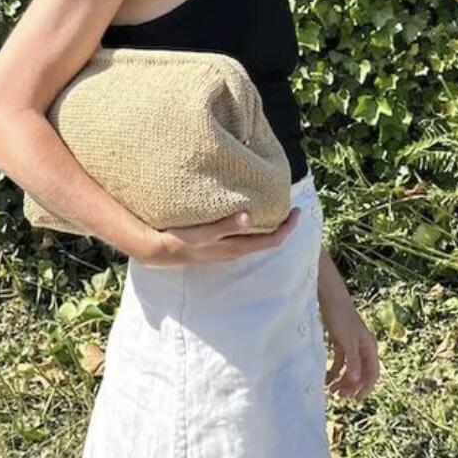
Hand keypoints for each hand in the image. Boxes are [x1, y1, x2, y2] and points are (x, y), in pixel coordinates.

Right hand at [133, 206, 300, 266]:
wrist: (159, 251)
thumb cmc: (181, 241)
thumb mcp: (203, 233)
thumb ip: (226, 225)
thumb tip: (250, 216)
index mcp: (236, 247)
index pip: (272, 240)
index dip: (288, 228)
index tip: (298, 211)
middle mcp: (235, 251)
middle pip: (268, 240)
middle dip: (282, 225)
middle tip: (290, 206)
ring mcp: (227, 249)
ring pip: (256, 239)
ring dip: (267, 225)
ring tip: (273, 207)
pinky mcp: (219, 245)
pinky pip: (244, 237)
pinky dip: (253, 226)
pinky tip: (248, 213)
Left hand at [318, 277, 380, 400]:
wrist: (329, 298)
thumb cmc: (341, 317)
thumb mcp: (348, 341)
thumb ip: (353, 361)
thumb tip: (356, 380)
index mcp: (369, 347)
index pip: (372, 373)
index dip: (366, 388)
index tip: (356, 399)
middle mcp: (362, 348)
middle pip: (360, 373)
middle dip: (351, 386)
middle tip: (339, 396)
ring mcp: (350, 346)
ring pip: (349, 369)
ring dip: (342, 381)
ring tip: (330, 390)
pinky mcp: (339, 342)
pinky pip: (338, 362)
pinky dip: (333, 371)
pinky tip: (326, 379)